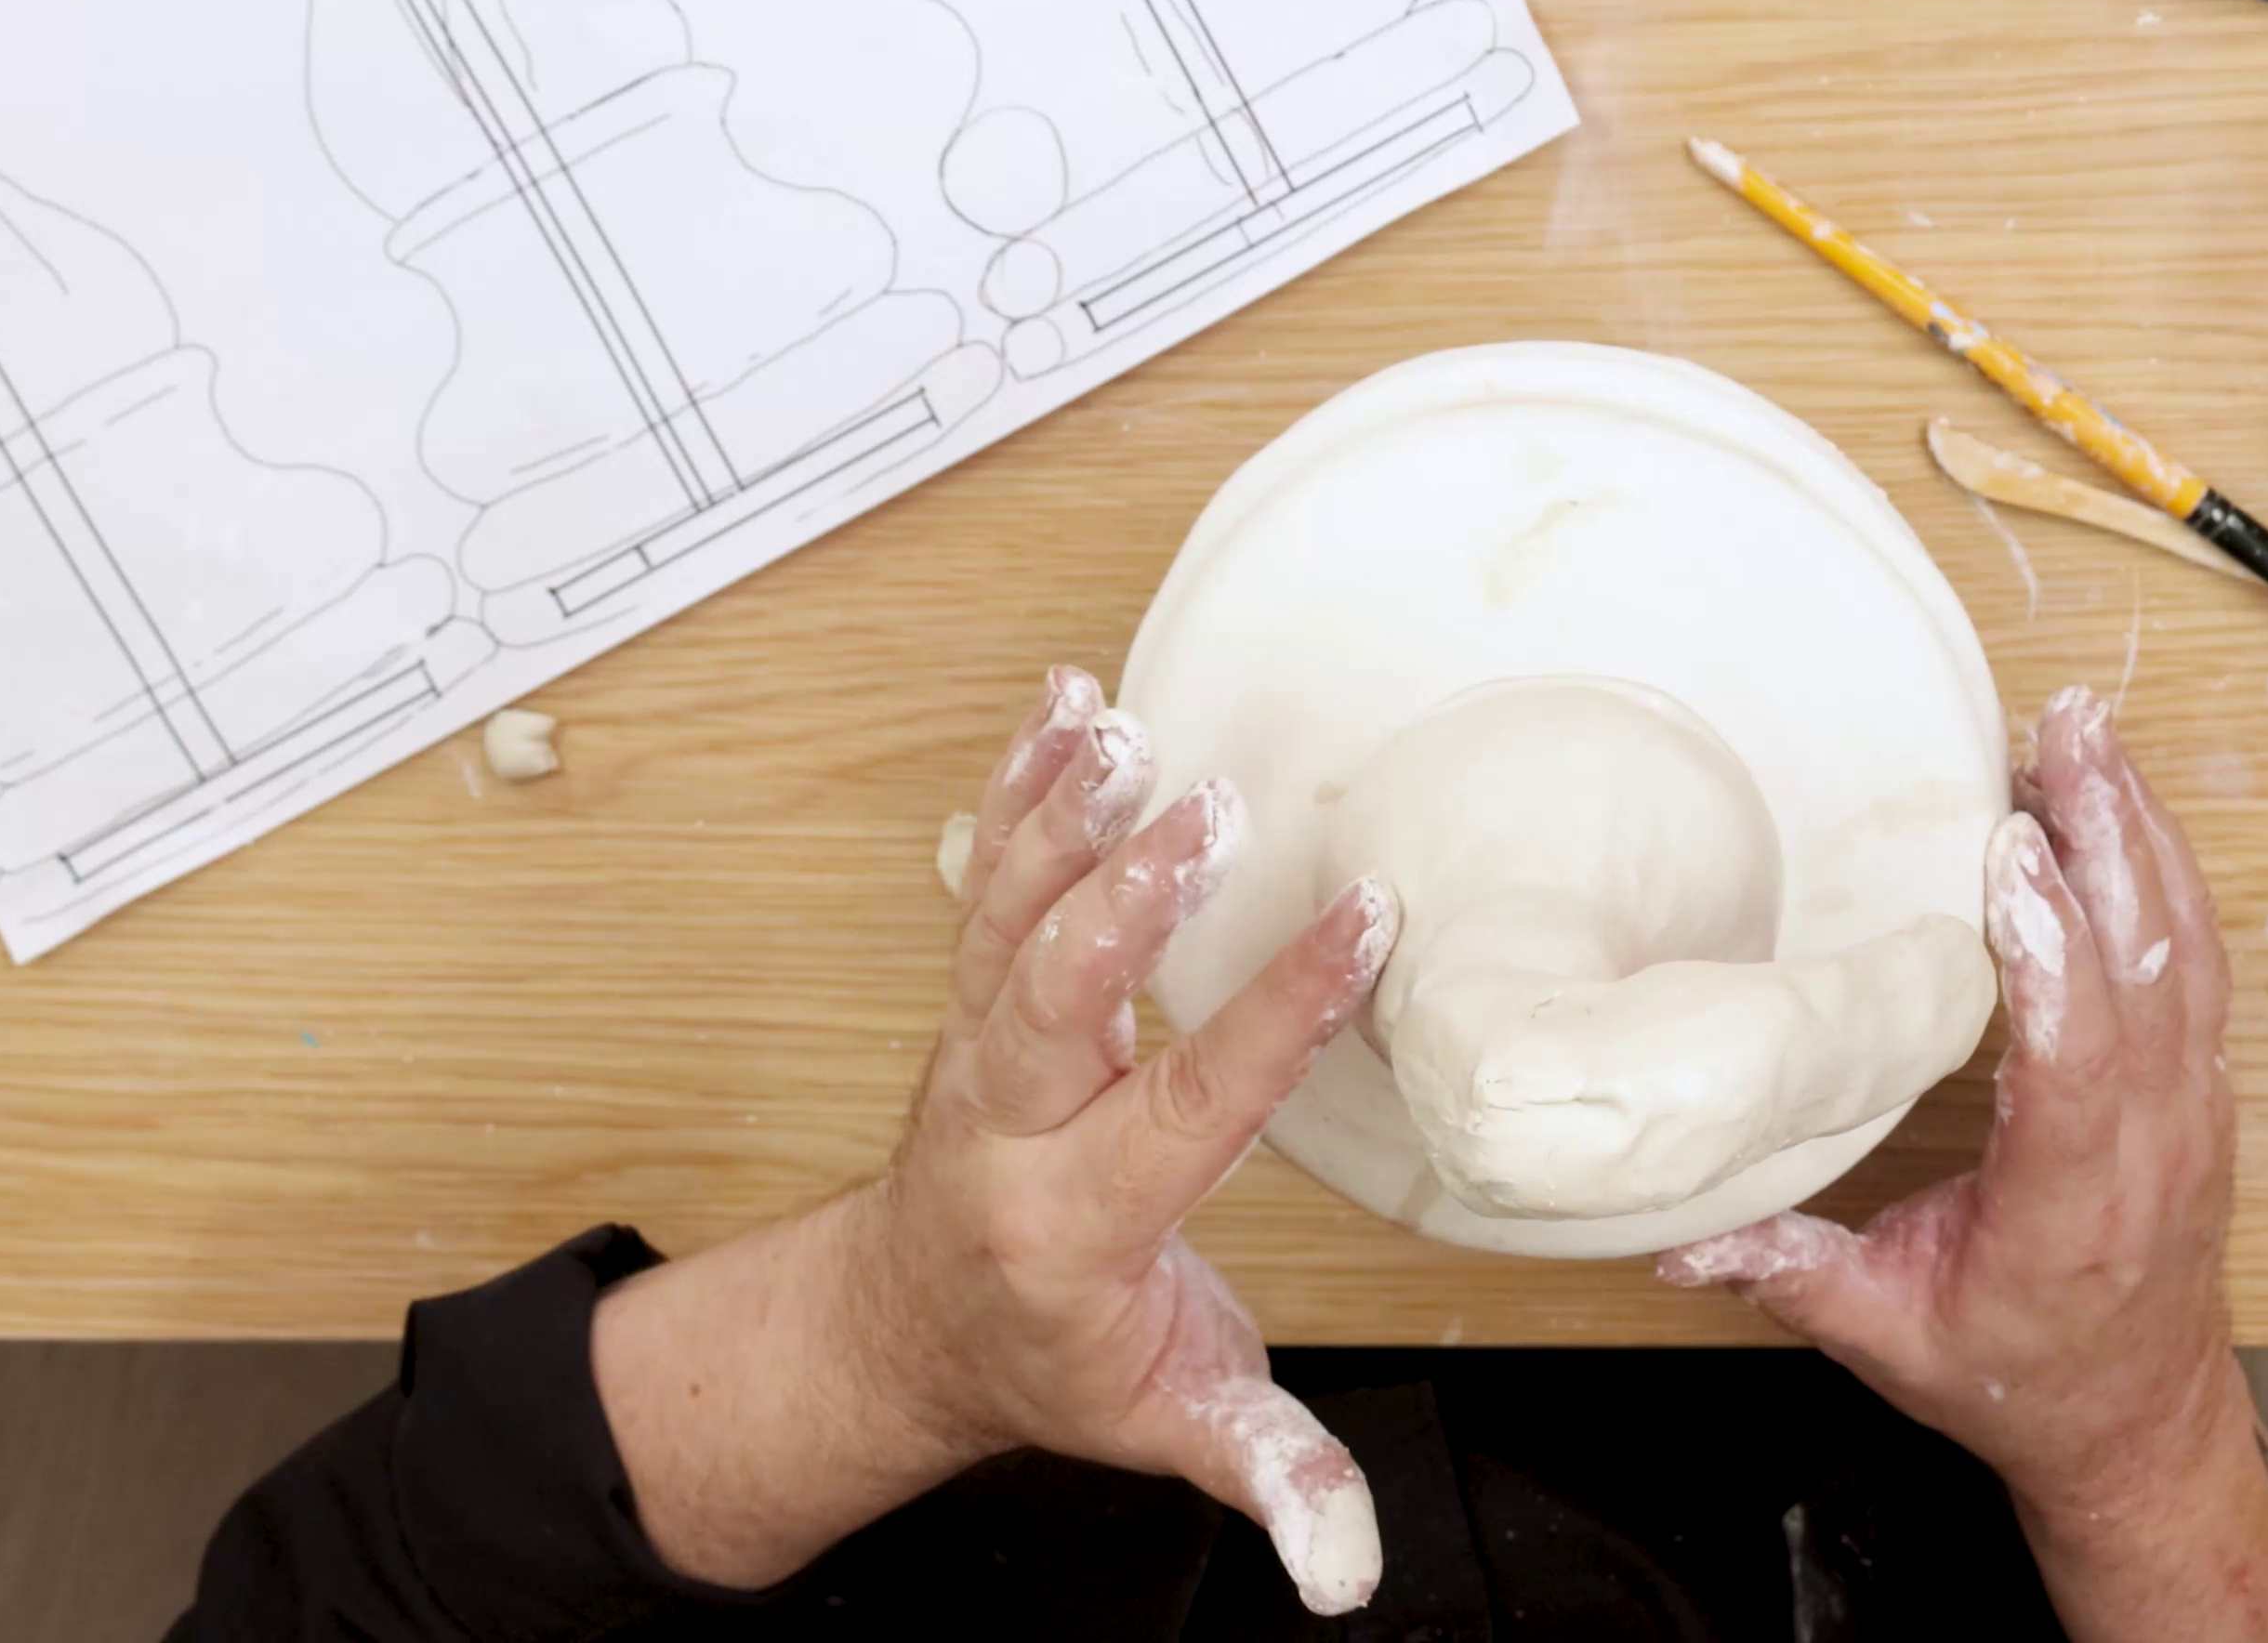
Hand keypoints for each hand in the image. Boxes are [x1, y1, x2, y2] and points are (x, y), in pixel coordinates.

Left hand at [594, 668, 1395, 1614]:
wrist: (905, 1327)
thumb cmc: (1050, 1360)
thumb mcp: (1168, 1423)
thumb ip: (1266, 1475)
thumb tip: (1348, 1563)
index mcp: (1079, 1220)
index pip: (1189, 1103)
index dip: (1276, 1013)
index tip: (1362, 926)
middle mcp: (1013, 1122)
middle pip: (1057, 994)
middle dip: (1129, 900)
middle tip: (1210, 808)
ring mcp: (978, 1051)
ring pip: (1005, 920)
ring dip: (1059, 815)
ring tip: (1116, 722)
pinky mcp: (971, 999)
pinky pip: (988, 883)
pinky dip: (1020, 789)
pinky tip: (1067, 709)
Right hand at [1659, 688, 2267, 1642]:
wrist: (2141, 1426)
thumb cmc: (2022, 1383)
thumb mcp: (1888, 1338)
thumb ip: (1788, 1271)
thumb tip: (1676, 1237)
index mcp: (2073, 1202)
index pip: (2076, 1057)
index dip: (2050, 949)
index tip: (2011, 848)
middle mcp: (2152, 1139)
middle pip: (2150, 965)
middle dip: (2110, 834)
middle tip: (2068, 728)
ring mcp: (2192, 1105)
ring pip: (2185, 945)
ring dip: (2140, 829)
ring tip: (2092, 732)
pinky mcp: (2199, 1083)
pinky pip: (2196, 959)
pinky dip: (2163, 870)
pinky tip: (2124, 802)